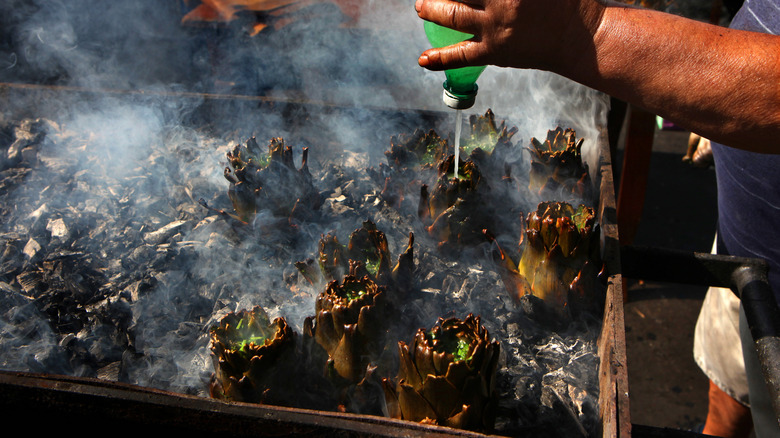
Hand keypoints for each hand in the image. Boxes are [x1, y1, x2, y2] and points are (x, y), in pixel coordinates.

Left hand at [414, 0, 604, 73]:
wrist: (577, 37)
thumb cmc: (561, 1)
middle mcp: (501, 1)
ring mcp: (495, 27)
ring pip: (452, 16)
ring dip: (431, 10)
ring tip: (421, 7)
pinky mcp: (494, 52)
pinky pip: (461, 56)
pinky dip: (440, 58)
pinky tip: (423, 59)